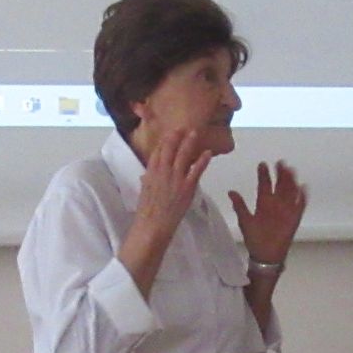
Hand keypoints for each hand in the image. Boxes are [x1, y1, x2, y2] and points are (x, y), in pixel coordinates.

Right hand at [129, 122, 215, 248]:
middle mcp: (163, 171)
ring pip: (183, 155)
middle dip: (177, 136)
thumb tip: (147, 175)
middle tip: (183, 127)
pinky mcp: (187, 187)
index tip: (171, 133)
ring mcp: (176, 178)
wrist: (153, 225)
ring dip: (190, 142)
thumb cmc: (147, 211)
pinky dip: (202, 160)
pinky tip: (207, 152)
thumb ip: (148, 180)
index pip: (158, 151)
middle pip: (170, 148)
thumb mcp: (144, 191)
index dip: (165, 141)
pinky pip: (196, 170)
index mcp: (151, 172)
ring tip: (195, 133)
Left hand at [226, 160, 306, 268]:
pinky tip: (303, 188)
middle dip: (280, 174)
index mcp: (263, 203)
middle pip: (279, 185)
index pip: (264, 185)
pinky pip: (300, 206)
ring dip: (291, 182)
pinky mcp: (294, 219)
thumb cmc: (255, 238)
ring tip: (290, 170)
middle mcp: (275, 205)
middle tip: (280, 163)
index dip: (263, 175)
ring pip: (290, 192)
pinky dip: (302, 198)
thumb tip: (231, 192)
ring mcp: (286, 211)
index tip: (262, 164)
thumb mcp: (245, 221)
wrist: (266, 255)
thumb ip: (239, 206)